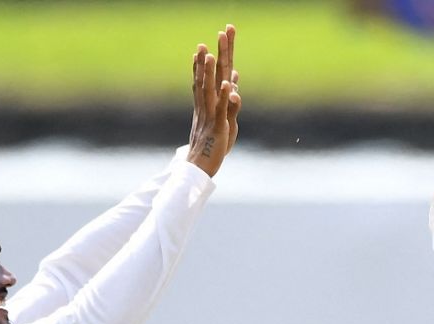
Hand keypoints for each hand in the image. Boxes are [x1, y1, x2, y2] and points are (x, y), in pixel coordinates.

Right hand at [187, 25, 240, 176]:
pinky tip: (226, 84)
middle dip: (204, 62)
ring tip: (209, 55)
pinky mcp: (218, 128)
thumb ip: (228, 99)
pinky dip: (223, 97)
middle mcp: (204, 109)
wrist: (200, 169)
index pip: (203, 81)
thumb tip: (233, 81)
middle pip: (204, 81)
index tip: (203, 46)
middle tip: (204, 43)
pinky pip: (220, 111)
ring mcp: (210, 118)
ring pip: (208, 92)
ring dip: (208, 74)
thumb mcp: (223, 120)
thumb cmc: (213, 145)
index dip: (202, 64)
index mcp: (205, 107)